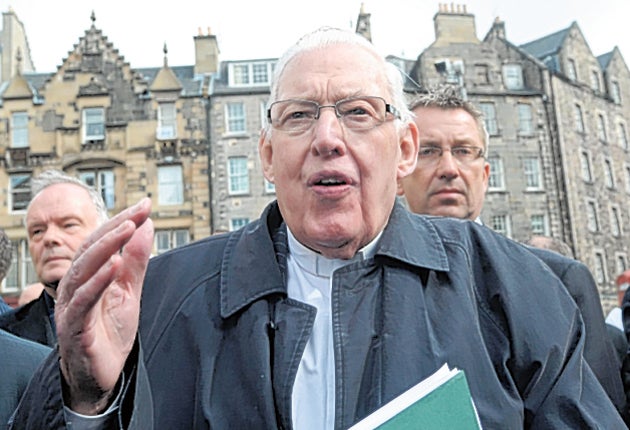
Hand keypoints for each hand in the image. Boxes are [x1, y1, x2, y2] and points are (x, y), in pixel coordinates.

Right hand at [55, 198, 153, 414]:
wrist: (102, 375)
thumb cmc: (110, 332)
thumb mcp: (130, 292)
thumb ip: (136, 262)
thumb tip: (145, 227)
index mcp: (89, 275)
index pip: (103, 240)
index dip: (123, 220)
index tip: (145, 204)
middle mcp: (76, 286)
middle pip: (90, 248)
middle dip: (115, 227)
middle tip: (138, 212)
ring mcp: (72, 305)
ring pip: (83, 269)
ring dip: (107, 246)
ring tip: (128, 228)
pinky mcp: (74, 326)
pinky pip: (84, 300)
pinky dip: (99, 281)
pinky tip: (115, 266)